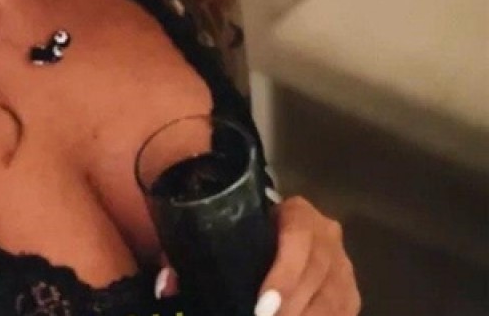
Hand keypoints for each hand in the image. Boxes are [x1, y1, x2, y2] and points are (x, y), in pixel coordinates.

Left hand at [154, 195, 361, 314]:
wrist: (281, 228)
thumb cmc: (245, 231)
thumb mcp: (224, 231)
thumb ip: (192, 253)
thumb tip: (166, 286)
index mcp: (298, 213)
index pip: (297, 241)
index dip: (283, 276)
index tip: (261, 307)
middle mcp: (328, 234)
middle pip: (317, 276)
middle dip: (291, 310)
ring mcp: (344, 266)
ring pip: (333, 301)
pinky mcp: (352, 294)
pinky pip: (343, 315)